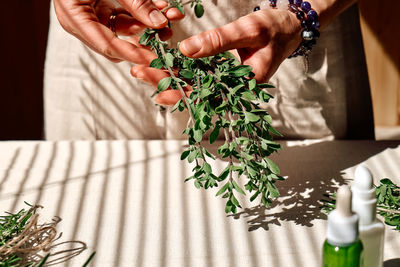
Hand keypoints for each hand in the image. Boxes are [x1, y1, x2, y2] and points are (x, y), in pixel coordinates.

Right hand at [53, 0, 183, 63]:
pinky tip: (159, 7)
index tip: (154, 59)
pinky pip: (125, 16)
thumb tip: (158, 21)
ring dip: (148, 23)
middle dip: (145, 37)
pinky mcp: (101, 7)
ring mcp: (91, 14)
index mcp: (73, 17)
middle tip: (167, 34)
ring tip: (170, 14)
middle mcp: (80, 21)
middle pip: (117, 41)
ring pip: (125, 29)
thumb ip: (134, 1)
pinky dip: (141, 13)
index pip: (107, 45)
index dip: (133, 54)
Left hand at [131, 9, 301, 104]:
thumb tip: (186, 50)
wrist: (289, 28)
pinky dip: (181, 70)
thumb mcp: (248, 31)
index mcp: (244, 85)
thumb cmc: (275, 29)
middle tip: (137, 71)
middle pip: (194, 91)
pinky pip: (200, 75)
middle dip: (164, 83)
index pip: (205, 95)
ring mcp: (227, 81)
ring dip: (169, 77)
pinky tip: (163, 66)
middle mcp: (233, 88)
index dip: (179, 93)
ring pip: (194, 83)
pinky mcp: (224, 72)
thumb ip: (219, 41)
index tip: (154, 90)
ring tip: (143, 69)